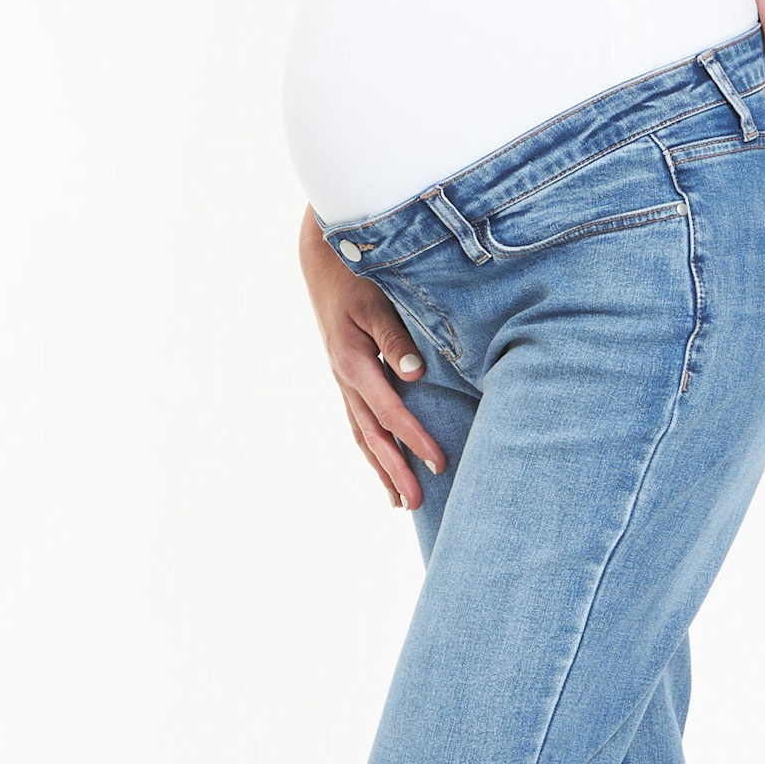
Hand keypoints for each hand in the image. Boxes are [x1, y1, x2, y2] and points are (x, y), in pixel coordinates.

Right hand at [298, 206, 445, 508]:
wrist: (325, 260)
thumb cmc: (357, 276)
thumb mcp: (377, 302)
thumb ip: (396, 338)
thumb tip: (414, 373)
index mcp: (354, 363)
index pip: (391, 413)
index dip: (415, 440)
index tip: (439, 463)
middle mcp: (345, 379)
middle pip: (373, 436)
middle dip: (396, 471)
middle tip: (417, 503)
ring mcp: (343, 381)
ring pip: (362, 435)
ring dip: (381, 469)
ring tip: (399, 501)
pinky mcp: (347, 378)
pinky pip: (359, 423)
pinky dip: (372, 449)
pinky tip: (384, 466)